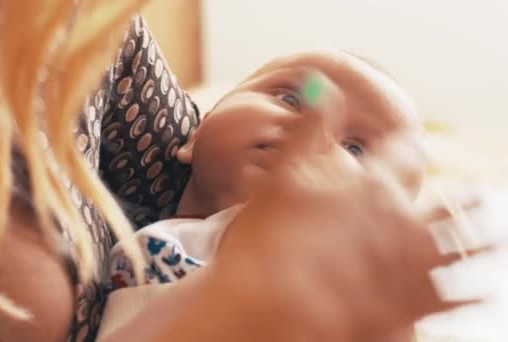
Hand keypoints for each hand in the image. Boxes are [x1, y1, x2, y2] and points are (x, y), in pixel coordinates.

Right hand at [215, 71, 474, 340]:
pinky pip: (453, 301)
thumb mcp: (280, 176)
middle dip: (461, 200)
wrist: (262, 311)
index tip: (401, 148)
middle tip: (473, 197)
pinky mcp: (407, 314)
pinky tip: (471, 291)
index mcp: (372, 188)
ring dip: (475, 241)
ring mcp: (410, 274)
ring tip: (487, 239)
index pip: (404, 151)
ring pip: (462, 252)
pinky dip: (465, 293)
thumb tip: (324, 84)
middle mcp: (402, 226)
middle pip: (449, 205)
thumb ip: (309, 128)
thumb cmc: (265, 242)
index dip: (404, 146)